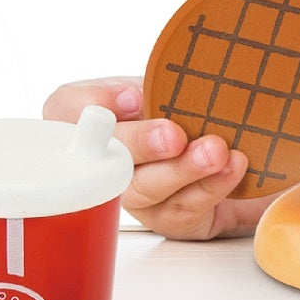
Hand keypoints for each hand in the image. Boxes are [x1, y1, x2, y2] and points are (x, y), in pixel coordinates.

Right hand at [42, 76, 263, 239]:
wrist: (216, 148)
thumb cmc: (176, 108)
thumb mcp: (161, 84)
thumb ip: (154, 82)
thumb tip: (150, 88)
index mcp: (92, 115)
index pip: (67, 108)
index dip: (93, 104)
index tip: (132, 97)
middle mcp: (104, 160)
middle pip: (107, 157)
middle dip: (143, 145)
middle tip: (174, 135)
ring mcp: (134, 194)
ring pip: (148, 188)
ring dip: (183, 169)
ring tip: (215, 151)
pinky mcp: (168, 217)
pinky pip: (185, 207)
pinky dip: (213, 185)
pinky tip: (232, 165)